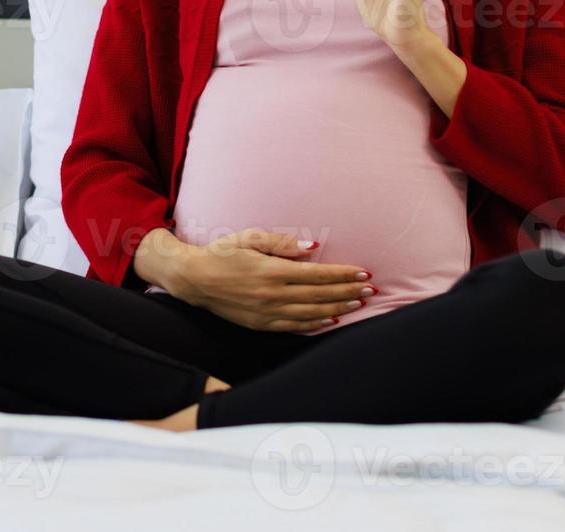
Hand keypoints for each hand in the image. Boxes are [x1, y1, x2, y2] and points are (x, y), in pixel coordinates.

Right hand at [161, 228, 375, 332]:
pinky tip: (332, 320)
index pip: (317, 274)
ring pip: (311, 313)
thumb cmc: (222, 252)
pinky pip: (294, 326)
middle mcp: (272, 295)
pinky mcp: (261, 324)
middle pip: (319, 295)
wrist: (194, 279)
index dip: (343, 274)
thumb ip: (283, 243)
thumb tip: (314, 247)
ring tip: (358, 303)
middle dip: (348, 292)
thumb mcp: (250, 238)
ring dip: (338, 308)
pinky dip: (316, 324)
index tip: (363, 272)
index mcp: (271, 271)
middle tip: (371, 288)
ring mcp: (267, 313)